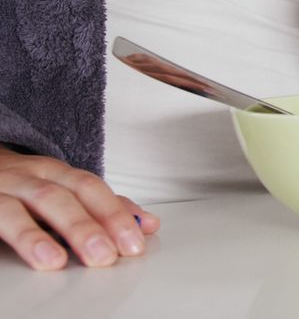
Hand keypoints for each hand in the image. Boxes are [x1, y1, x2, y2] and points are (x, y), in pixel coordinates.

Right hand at [0, 147, 159, 269]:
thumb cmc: (25, 185)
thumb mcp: (65, 190)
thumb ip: (106, 208)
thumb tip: (149, 224)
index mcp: (56, 172)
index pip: (90, 189)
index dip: (113, 214)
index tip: (133, 244)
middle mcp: (29, 176)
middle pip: (60, 196)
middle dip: (84, 227)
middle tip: (104, 256)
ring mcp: (1, 189)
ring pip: (21, 207)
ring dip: (38, 235)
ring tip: (56, 261)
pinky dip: (14, 235)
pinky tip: (25, 254)